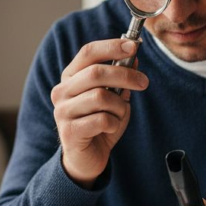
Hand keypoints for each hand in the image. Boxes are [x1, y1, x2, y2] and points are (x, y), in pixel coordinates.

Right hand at [50, 39, 149, 187]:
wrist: (87, 158)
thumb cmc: (100, 124)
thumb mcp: (114, 98)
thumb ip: (120, 79)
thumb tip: (134, 57)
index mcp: (70, 77)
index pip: (88, 53)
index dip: (112, 47)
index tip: (134, 46)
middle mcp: (62, 91)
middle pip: (96, 73)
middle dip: (125, 75)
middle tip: (143, 82)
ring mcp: (63, 112)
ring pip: (101, 97)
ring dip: (119, 106)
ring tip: (120, 114)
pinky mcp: (69, 132)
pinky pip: (101, 120)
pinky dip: (114, 123)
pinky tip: (110, 128)